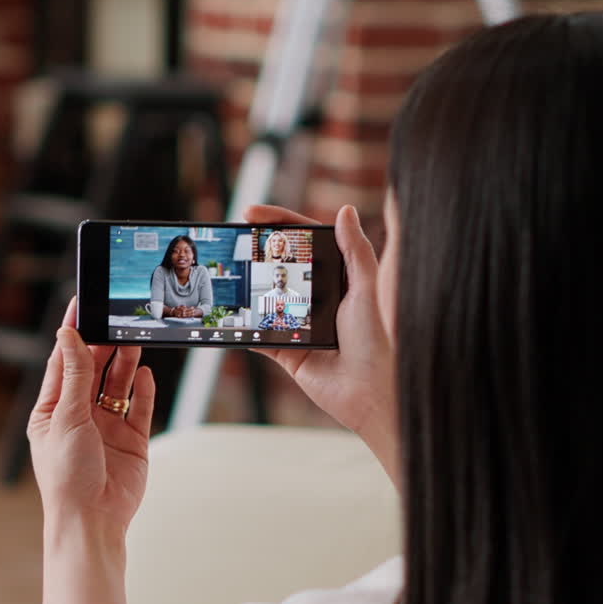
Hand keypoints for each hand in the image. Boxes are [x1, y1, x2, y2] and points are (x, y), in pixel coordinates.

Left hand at [28, 298, 155, 531]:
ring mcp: (107, 427)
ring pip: (118, 384)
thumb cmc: (67, 477)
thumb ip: (74, 375)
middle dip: (104, 344)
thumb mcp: (67, 418)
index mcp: (52, 411)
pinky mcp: (132, 440)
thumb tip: (68, 336)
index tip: (81, 305)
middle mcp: (79, 415)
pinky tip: (146, 374)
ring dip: (125, 362)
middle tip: (117, 319)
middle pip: (93, 369)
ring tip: (135, 338)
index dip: (72, 333)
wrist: (94, 521)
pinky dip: (144, 390)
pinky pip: (140, 407)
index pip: (63, 361)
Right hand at [245, 205, 397, 477]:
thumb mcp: (367, 288)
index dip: (279, 223)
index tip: (251, 213)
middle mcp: (318, 297)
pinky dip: (243, 325)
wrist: (370, 393)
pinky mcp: (287, 350)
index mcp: (339, 277)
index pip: (305, 240)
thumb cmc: (377, 340)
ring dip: (246, 284)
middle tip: (233, 236)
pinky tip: (227, 312)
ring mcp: (300, 323)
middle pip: (281, 264)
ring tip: (226, 269)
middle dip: (256, 249)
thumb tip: (345, 210)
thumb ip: (356, 250)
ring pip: (267, 296)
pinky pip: (259, 334)